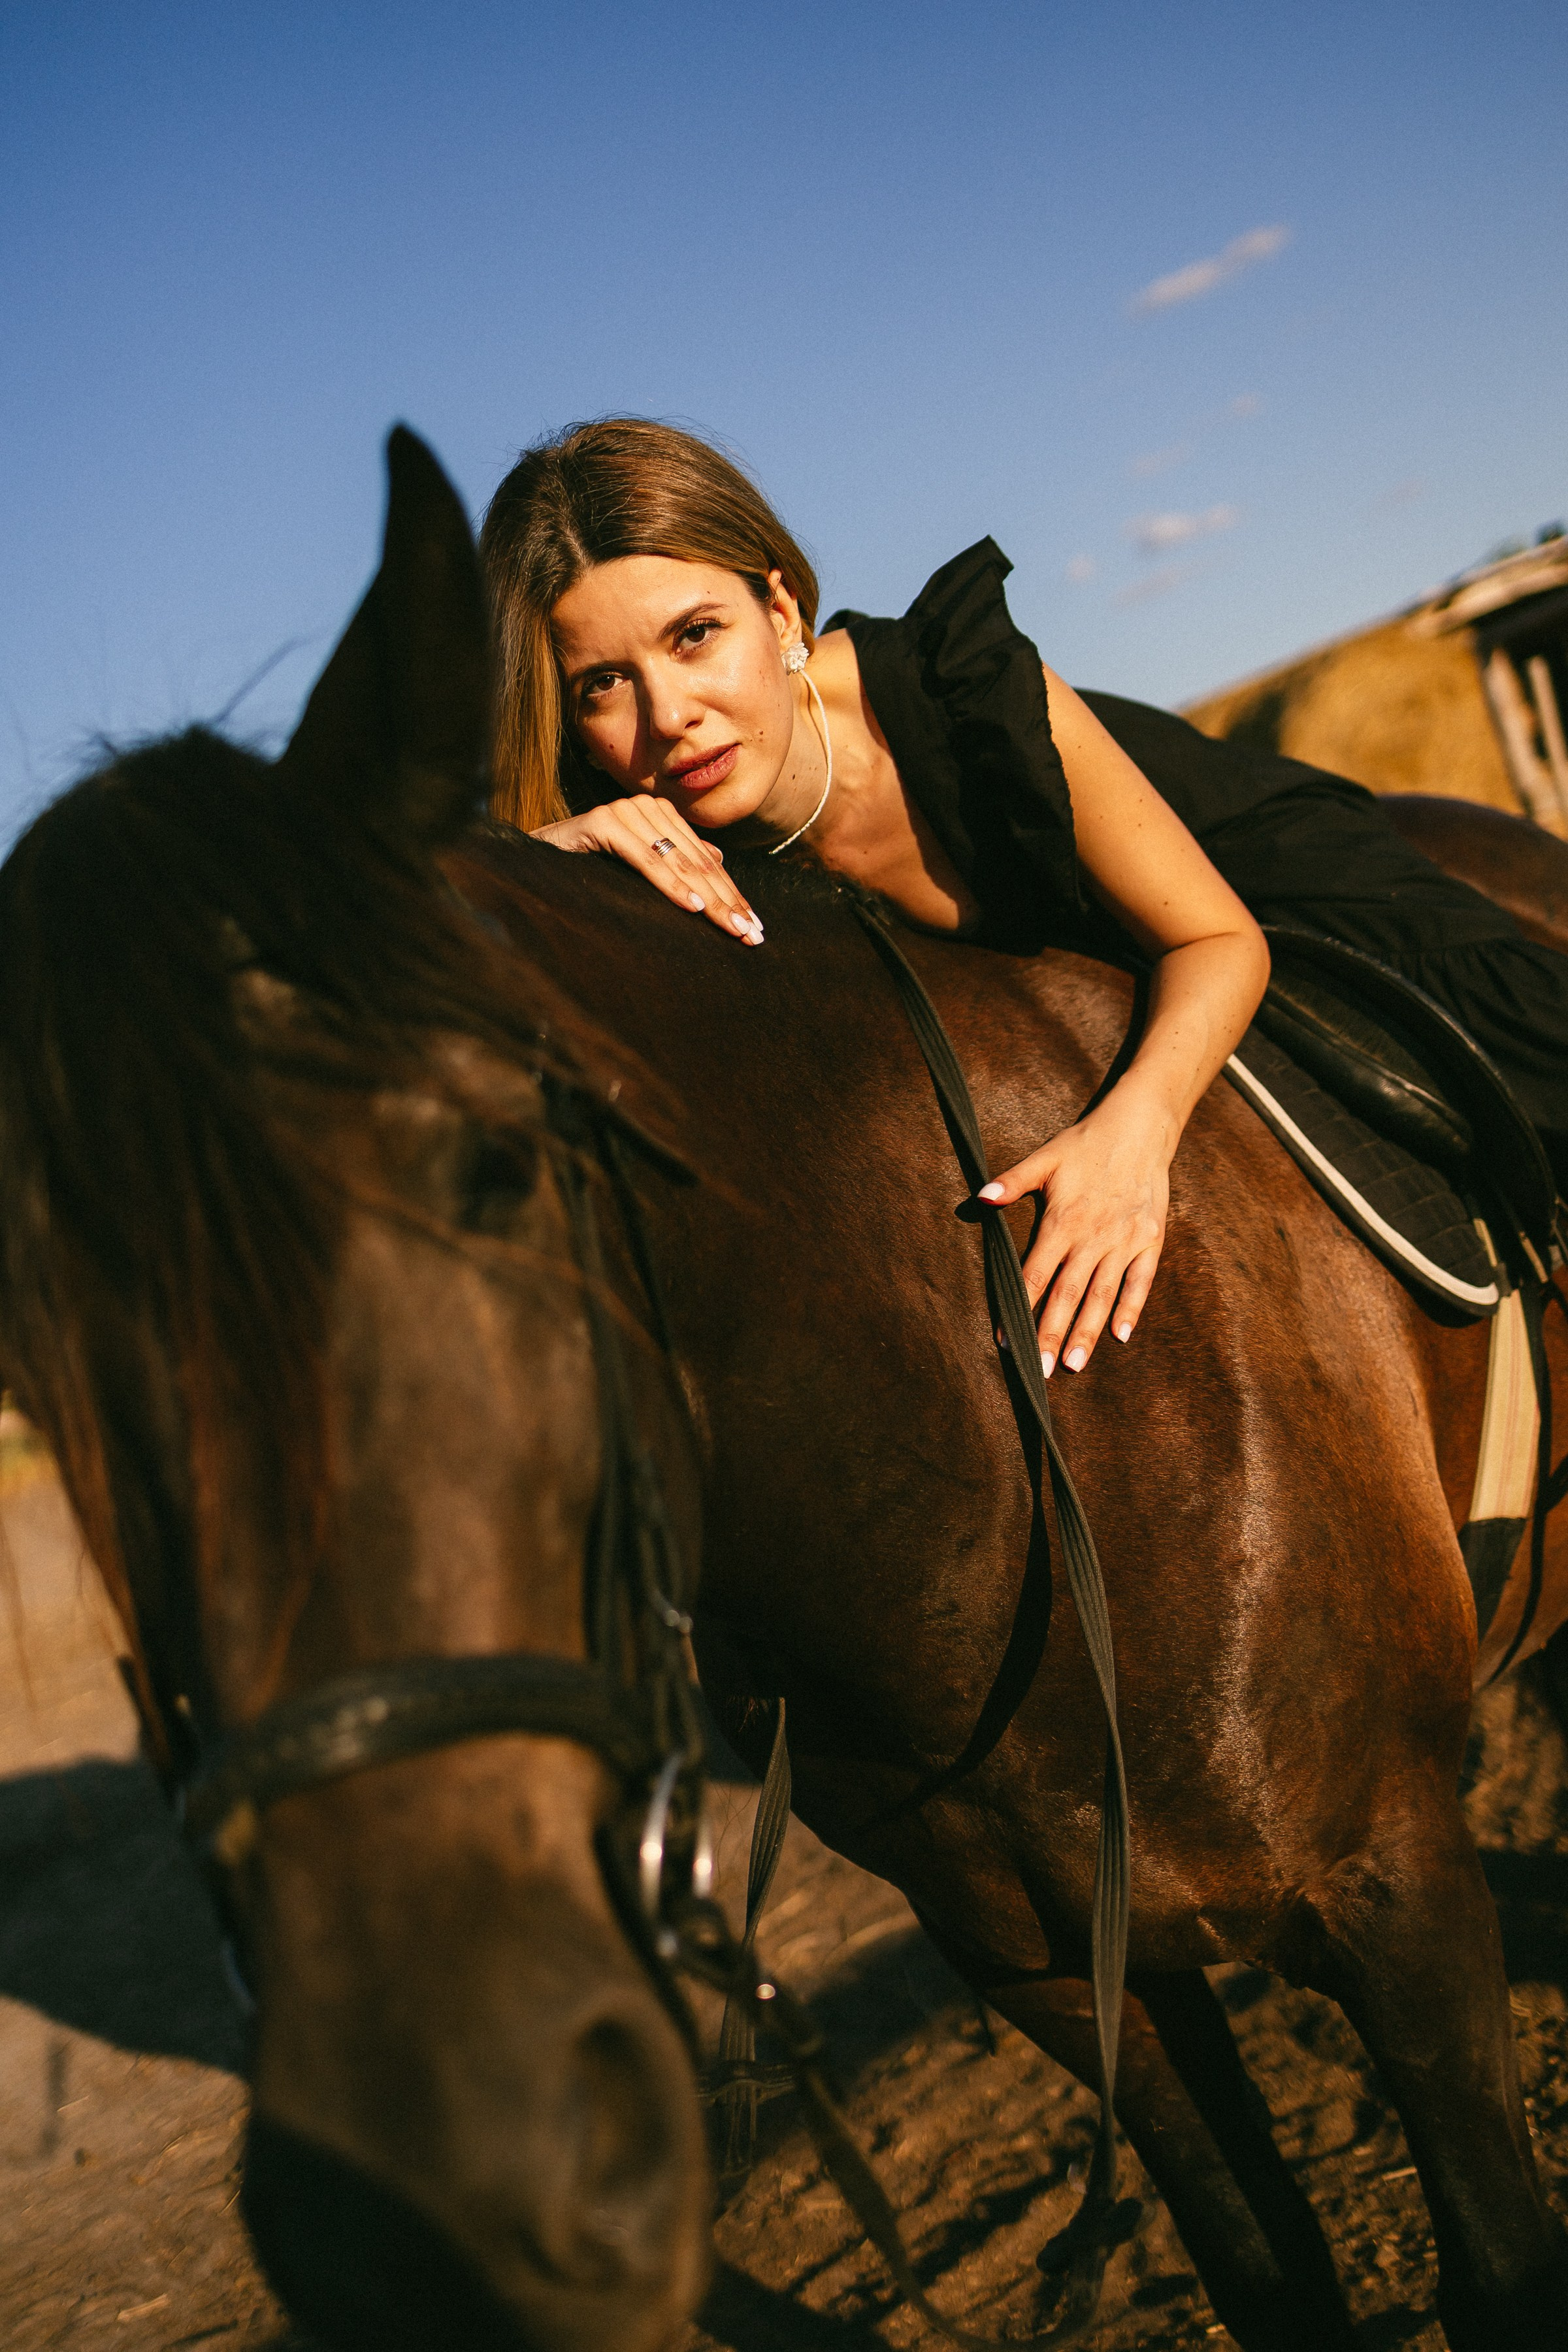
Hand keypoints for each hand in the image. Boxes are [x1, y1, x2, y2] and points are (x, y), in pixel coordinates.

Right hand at [532, 796, 763, 945]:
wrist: (530, 862)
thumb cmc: (584, 869)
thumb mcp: (636, 868)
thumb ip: (674, 859)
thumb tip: (718, 859)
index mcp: (659, 817)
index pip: (705, 862)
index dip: (731, 895)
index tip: (755, 928)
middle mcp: (647, 808)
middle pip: (697, 862)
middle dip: (727, 901)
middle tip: (752, 935)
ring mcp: (625, 812)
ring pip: (677, 861)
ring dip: (708, 898)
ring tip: (732, 927)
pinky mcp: (602, 822)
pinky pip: (645, 859)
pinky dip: (669, 884)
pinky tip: (692, 907)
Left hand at [978, 1092, 1170, 1375]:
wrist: (1140, 1128)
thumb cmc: (1085, 1145)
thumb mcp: (1044, 1159)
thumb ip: (1012, 1181)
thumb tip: (979, 1199)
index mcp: (1063, 1222)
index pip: (1034, 1274)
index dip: (1018, 1307)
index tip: (1006, 1339)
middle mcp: (1093, 1237)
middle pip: (1068, 1294)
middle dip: (1051, 1333)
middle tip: (1039, 1370)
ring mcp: (1124, 1241)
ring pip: (1103, 1295)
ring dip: (1088, 1331)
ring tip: (1074, 1364)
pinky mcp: (1151, 1240)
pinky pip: (1140, 1281)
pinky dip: (1132, 1308)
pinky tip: (1121, 1335)